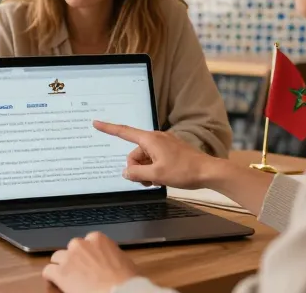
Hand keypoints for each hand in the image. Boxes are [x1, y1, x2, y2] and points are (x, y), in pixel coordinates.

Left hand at [42, 232, 138, 292]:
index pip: (86, 242)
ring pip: (57, 258)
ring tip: (68, 279)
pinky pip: (48, 271)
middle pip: (70, 249)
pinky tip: (56, 284)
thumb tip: (110, 260)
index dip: (87, 254)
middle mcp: (80, 244)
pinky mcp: (60, 272)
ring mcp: (68, 257)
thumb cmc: (128, 281)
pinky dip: (51, 278)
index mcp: (97, 239)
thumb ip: (111, 255)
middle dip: (74, 260)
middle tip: (80, 272)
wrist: (121, 292)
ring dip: (62, 267)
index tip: (89, 262)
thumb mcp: (124, 261)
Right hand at [93, 120, 213, 189]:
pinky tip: (161, 178)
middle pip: (135, 152)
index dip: (108, 128)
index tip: (96, 123)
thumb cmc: (184, 171)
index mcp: (150, 139)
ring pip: (145, 157)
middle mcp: (156, 138)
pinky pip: (154, 158)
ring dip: (146, 170)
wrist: (209, 172)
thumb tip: (126, 172)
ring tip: (156, 181)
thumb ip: (137, 173)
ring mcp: (164, 144)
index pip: (124, 132)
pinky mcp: (171, 150)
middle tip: (147, 182)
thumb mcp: (156, 175)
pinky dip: (154, 168)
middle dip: (136, 168)